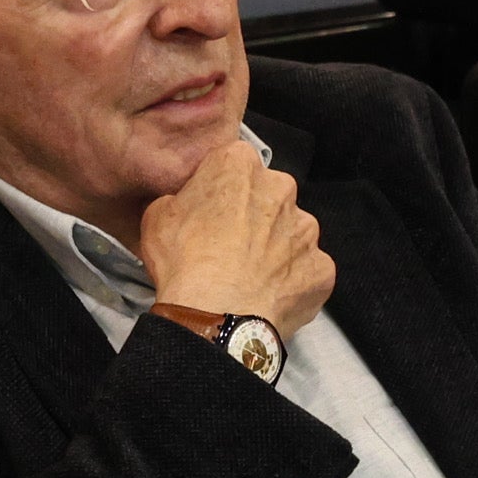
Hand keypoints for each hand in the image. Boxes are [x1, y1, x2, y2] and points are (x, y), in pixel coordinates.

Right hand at [137, 141, 334, 337]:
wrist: (215, 314)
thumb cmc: (184, 263)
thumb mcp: (157, 217)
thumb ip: (180, 200)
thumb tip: (185, 207)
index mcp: (239, 166)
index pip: (233, 164)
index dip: (221, 189)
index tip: (211, 211)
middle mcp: (280, 189)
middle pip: (269, 196)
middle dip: (254, 216)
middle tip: (229, 246)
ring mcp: (305, 229)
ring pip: (292, 233)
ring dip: (276, 248)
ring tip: (249, 276)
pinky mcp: (321, 267)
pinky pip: (308, 270)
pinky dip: (292, 281)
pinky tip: (268, 296)